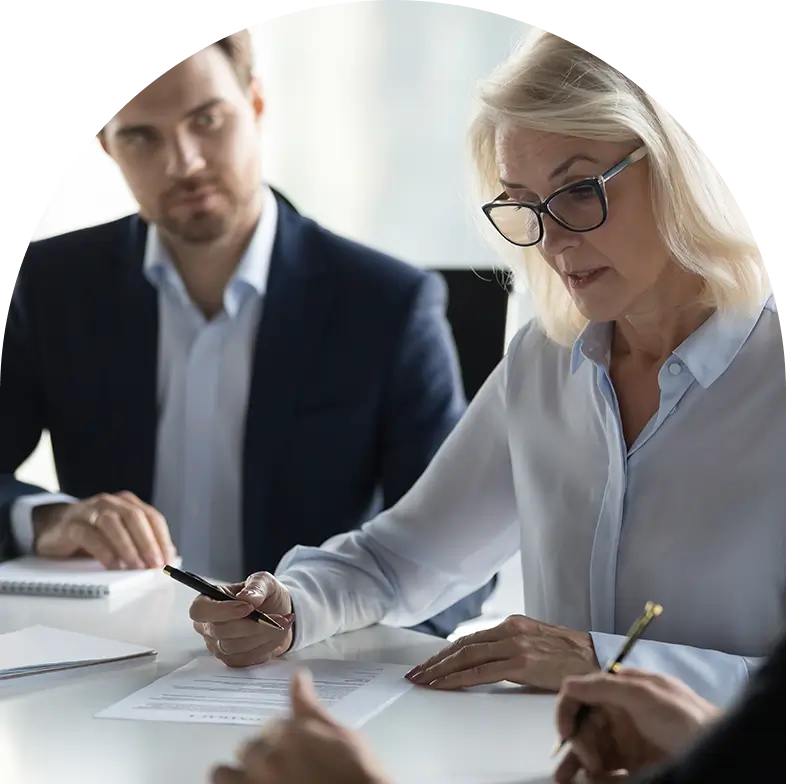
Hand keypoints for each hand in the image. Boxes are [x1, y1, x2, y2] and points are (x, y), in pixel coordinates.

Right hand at [34, 490, 176, 569]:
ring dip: (128, 547)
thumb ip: (140, 541)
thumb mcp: (119, 534)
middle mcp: (110, 503)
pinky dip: (104, 552)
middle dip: (148, 542)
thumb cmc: (93, 532)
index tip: (168, 559)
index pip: (152, 517)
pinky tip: (112, 566)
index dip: (162, 538)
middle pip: (135, 517)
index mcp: (127, 503)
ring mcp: (89, 511)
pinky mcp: (71, 525)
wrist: (53, 526)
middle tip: (154, 564)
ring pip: (113, 524)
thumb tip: (166, 558)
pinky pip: (89, 536)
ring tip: (136, 567)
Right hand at [190, 571, 295, 667]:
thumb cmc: (266, 595)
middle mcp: (208, 625)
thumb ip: (256, 586)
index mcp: (208, 600)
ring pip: (234, 647)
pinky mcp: (231, 659)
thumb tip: (247, 598)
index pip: (200, 610)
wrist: (279, 614)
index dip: (223, 611)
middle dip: (252, 625)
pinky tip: (275, 634)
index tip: (248, 607)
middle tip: (276, 617)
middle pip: (220, 631)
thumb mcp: (264, 581)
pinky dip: (265, 646)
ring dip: (261, 635)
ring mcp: (217, 645)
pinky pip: (245, 658)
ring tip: (280, 624)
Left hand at [211, 669, 390, 783]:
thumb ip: (310, 708)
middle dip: (260, 753)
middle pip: (247, 747)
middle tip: (280, 767)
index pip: (272, 726)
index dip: (282, 737)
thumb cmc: (356, 771)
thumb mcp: (340, 735)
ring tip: (255, 780)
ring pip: (223, 773)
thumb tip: (298, 676)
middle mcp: (267, 758)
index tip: (294, 749)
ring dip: (236, 773)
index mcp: (290, 732)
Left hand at [405, 615, 598, 691]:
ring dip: (440, 670)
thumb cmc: (571, 656)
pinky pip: (481, 672)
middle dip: (436, 661)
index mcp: (513, 624)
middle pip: (462, 646)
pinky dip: (458, 678)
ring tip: (423, 681)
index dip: (446, 652)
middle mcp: (510, 630)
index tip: (428, 664)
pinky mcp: (522, 663)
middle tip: (416, 674)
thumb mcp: (537, 644)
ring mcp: (515, 645)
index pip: (469, 638)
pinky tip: (444, 685)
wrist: (598, 659)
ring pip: (467, 657)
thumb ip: (512, 648)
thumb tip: (486, 661)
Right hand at [554, 669, 720, 782]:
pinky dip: (597, 778)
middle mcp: (619, 714)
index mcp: (620, 690)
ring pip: (591, 751)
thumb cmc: (681, 718)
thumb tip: (567, 684)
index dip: (567, 711)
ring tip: (566, 781)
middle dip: (577, 745)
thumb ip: (604, 686)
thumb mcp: (643, 693)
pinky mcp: (635, 767)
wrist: (720, 754)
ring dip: (578, 764)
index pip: (581, 694)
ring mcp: (627, 742)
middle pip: (583, 726)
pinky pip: (606, 772)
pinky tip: (598, 782)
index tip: (565, 734)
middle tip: (587, 764)